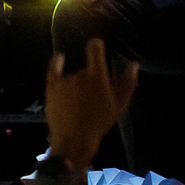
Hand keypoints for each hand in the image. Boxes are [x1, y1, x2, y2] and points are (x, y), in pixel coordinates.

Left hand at [46, 38, 138, 172]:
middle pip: (86, 68)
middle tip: (94, 94)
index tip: (98, 44)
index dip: (97, 45)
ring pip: (73, 74)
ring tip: (79, 100)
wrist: (74, 140)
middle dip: (91, 76)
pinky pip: (53, 70)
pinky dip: (57, 63)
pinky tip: (59, 58)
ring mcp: (63, 81)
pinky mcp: (51, 88)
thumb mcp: (119, 104)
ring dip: (77, 82)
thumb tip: (133, 64)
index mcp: (97, 77)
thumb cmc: (99, 122)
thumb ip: (127, 82)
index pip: (95, 49)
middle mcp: (79, 75)